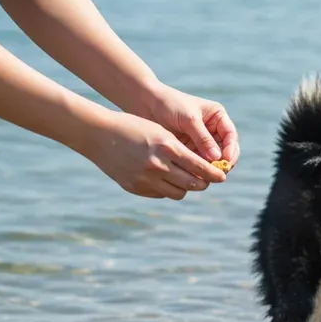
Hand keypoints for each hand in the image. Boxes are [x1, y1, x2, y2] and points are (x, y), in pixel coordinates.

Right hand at [82, 111, 227, 199]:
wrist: (98, 134)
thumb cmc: (133, 127)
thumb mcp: (160, 132)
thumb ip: (181, 150)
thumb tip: (202, 167)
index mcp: (167, 148)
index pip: (200, 167)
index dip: (215, 174)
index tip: (222, 176)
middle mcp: (158, 166)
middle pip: (193, 184)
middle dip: (204, 183)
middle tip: (208, 180)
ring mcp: (145, 179)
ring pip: (178, 193)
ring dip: (186, 188)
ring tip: (187, 179)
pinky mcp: (134, 187)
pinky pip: (160, 194)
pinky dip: (167, 188)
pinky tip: (165, 179)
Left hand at [141, 84, 239, 165]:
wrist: (145, 103)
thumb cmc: (169, 104)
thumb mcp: (188, 120)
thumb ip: (203, 139)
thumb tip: (217, 158)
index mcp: (218, 117)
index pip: (231, 137)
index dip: (231, 150)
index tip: (225, 161)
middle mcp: (213, 129)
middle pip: (225, 150)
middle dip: (223, 162)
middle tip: (217, 173)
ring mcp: (201, 140)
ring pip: (212, 159)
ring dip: (210, 167)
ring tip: (204, 175)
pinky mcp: (189, 149)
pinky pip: (198, 161)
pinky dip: (198, 168)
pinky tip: (193, 174)